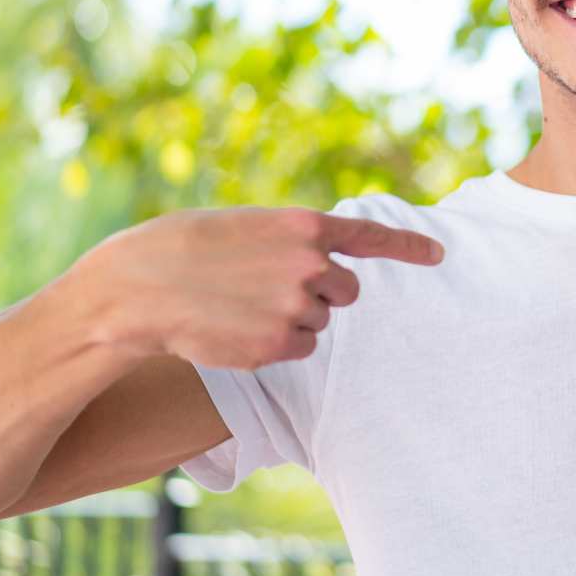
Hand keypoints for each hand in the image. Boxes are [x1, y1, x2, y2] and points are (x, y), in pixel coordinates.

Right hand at [80, 206, 444, 369]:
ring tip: (239, 305)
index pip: (372, 236)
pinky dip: (276, 345)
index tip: (439, 254)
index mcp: (303, 225)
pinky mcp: (280, 346)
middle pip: (347, 291)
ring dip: (291, 319)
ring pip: (320, 323)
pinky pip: (300, 350)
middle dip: (321, 293)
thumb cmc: (182, 248)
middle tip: (270, 288)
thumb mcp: (246, 227)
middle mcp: (311, 265)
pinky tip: (237, 329)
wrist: (136, 289)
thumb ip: (291, 241)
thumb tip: (320, 262)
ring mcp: (298, 307)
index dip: (409, 247)